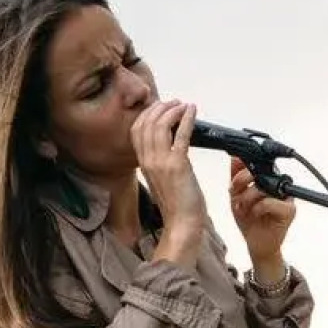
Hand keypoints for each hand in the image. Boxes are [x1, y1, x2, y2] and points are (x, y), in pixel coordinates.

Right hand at [132, 100, 205, 259]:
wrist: (182, 224)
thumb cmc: (177, 205)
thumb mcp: (162, 179)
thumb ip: (161, 162)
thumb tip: (171, 145)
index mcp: (143, 164)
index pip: (136, 131)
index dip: (147, 115)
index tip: (160, 108)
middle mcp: (148, 161)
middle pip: (146, 123)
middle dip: (160, 108)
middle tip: (174, 103)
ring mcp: (161, 163)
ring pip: (160, 125)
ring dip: (172, 110)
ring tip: (183, 106)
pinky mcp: (178, 165)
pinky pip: (180, 135)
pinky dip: (186, 119)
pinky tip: (192, 111)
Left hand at [229, 157, 294, 264]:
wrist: (257, 245)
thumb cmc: (250, 221)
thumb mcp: (237, 197)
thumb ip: (236, 178)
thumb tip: (235, 157)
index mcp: (269, 180)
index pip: (257, 165)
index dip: (242, 171)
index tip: (232, 182)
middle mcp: (279, 186)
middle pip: (260, 172)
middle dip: (241, 182)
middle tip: (234, 193)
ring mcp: (286, 198)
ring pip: (262, 187)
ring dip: (246, 198)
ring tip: (242, 208)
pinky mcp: (289, 211)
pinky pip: (269, 202)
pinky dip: (257, 208)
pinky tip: (254, 214)